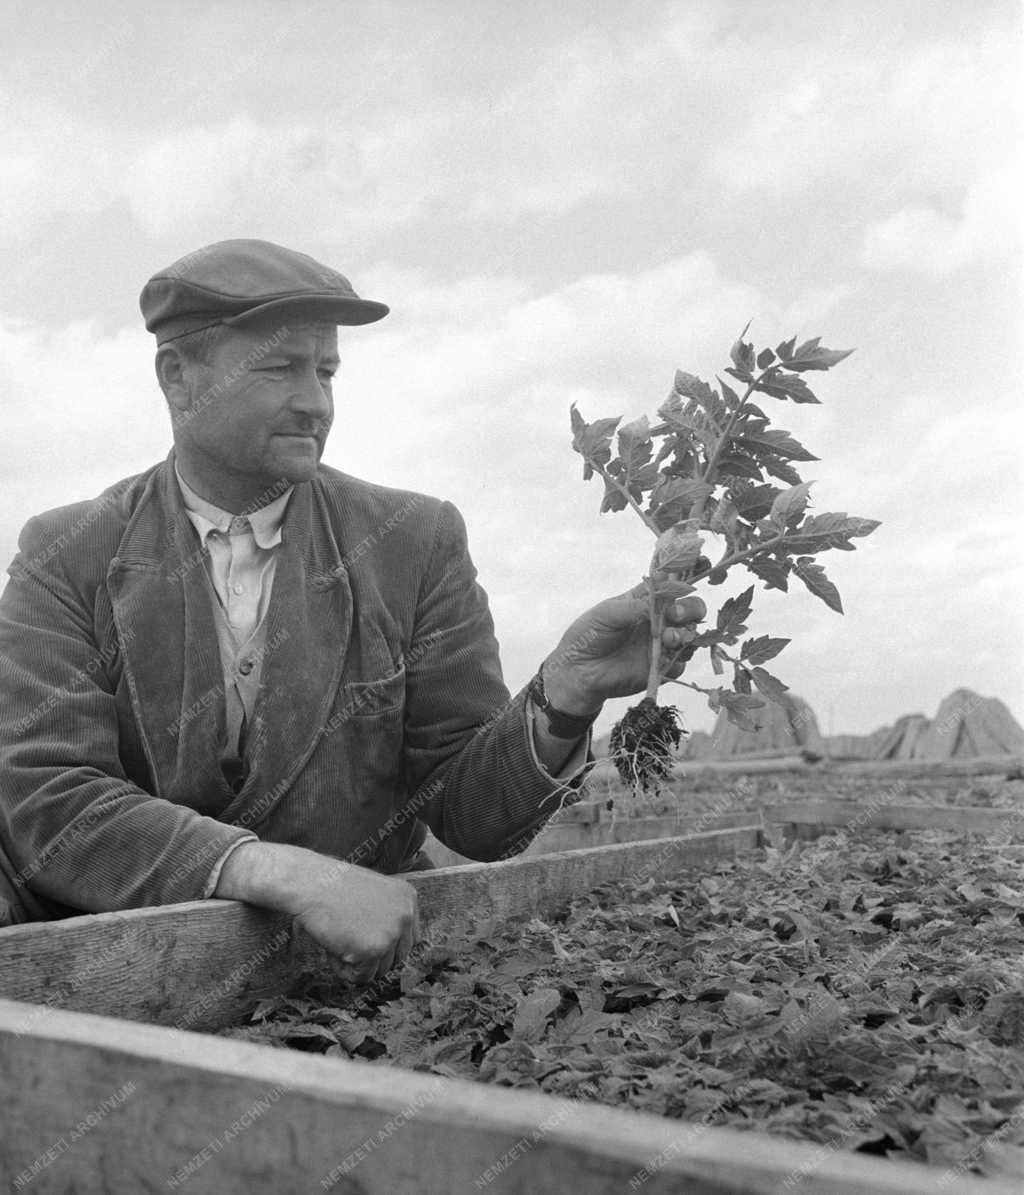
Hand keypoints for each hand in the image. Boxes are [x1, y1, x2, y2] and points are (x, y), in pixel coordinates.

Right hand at [292, 857, 419, 984]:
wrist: (311, 883)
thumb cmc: (332, 886)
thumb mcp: (372, 893)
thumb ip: (386, 916)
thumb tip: (388, 949)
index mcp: (407, 898)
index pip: (409, 939)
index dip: (387, 946)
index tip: (367, 944)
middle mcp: (406, 915)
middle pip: (398, 958)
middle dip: (373, 958)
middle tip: (348, 945)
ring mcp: (392, 933)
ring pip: (380, 970)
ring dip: (357, 964)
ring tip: (338, 942)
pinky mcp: (374, 950)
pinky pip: (361, 976)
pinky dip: (344, 970)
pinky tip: (333, 950)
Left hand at [542, 581, 705, 712]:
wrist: (578, 671)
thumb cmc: (588, 635)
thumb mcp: (607, 613)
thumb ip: (634, 607)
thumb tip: (660, 602)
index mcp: (646, 601)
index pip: (672, 587)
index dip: (683, 583)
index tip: (685, 583)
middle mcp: (659, 620)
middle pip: (689, 610)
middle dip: (690, 609)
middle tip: (675, 616)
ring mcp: (662, 643)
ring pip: (690, 635)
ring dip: (686, 634)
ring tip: (669, 638)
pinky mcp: (662, 666)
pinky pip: (681, 662)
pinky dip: (678, 658)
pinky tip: (666, 656)